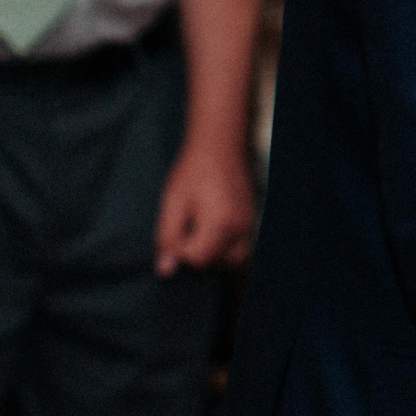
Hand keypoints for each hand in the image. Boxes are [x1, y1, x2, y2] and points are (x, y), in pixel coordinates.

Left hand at [154, 138, 253, 274]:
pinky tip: (210, 231)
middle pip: (216, 263)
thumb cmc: (193, 171)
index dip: (179, 253)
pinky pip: (240, 247)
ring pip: (232, 259)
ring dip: (213, 255)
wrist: (219, 146)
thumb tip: (165, 270)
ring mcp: (248, 224)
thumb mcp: (172, 202)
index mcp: (219, 224)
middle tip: (184, 233)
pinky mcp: (250, 220)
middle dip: (197, 256)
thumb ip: (168, 238)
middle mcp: (239, 228)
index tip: (174, 233)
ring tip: (197, 235)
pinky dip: (225, 248)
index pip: (198, 259)